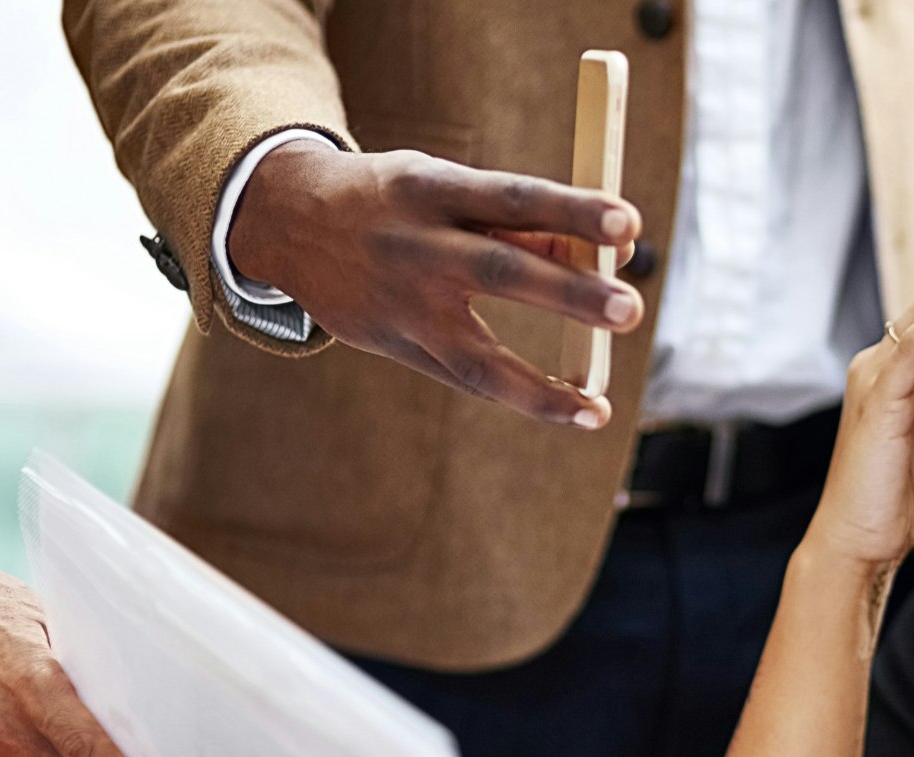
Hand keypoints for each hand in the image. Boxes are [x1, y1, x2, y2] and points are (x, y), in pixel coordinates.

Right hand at [229, 140, 644, 425]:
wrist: (284, 221)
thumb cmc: (394, 200)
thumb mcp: (444, 189)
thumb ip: (519, 226)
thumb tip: (602, 260)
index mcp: (430, 189)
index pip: (512, 198)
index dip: (571, 210)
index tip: (629, 223)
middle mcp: (413, 246)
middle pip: (500, 272)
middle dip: (568, 294)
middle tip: (629, 308)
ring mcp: (399, 305)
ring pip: (476, 357)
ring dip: (541, 389)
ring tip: (596, 408)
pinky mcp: (390, 345)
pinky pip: (464, 379)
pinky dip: (519, 397)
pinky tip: (572, 410)